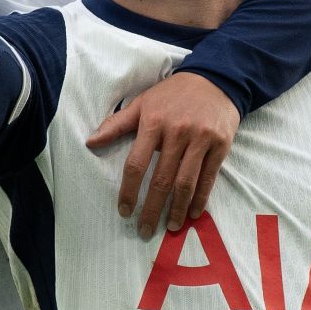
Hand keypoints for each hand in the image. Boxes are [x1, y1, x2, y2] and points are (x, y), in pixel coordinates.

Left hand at [86, 72, 239, 238]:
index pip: (136, 164)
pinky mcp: (220, 145)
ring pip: (186, 183)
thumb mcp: (142, 103)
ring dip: (177, 209)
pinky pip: (209, 178)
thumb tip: (90, 142)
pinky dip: (200, 199)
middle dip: (152, 209)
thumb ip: (116, 124)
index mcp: (153, 122)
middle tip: (144, 231)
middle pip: (162, 179)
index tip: (125, 211)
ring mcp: (201, 139)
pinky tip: (192, 213)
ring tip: (170, 227)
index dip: (129, 191)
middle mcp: (177, 132)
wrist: (216, 79)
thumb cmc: (173, 94)